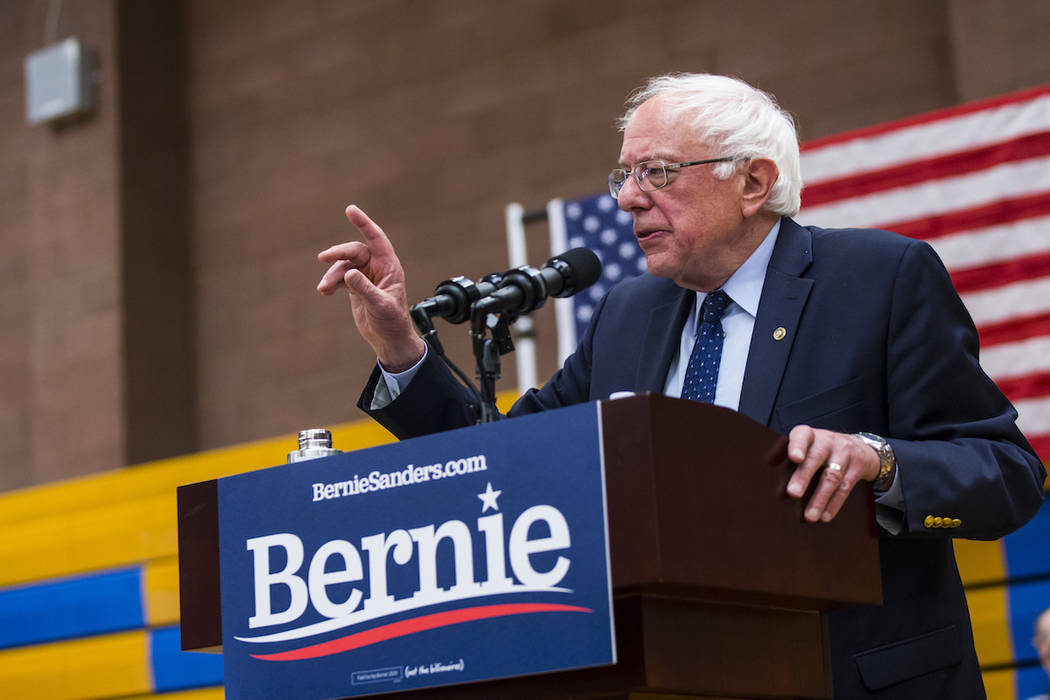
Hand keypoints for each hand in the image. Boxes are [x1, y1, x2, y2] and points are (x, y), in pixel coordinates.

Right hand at [317, 205, 425, 371]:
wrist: (389, 340)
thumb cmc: (392, 322)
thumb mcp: (380, 305)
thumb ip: (365, 288)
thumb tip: (349, 273)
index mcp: (389, 267)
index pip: (376, 239)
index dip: (364, 224)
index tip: (350, 210)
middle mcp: (377, 268)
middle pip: (354, 251)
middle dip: (338, 253)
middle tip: (322, 258)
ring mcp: (365, 276)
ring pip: (344, 266)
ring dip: (331, 275)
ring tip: (323, 289)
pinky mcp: (356, 286)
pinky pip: (340, 278)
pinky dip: (331, 283)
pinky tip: (324, 291)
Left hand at [785, 426, 880, 522]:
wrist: (860, 447)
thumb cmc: (823, 450)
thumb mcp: (808, 447)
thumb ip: (791, 459)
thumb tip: (770, 471)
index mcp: (811, 435)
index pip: (802, 436)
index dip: (798, 445)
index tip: (794, 458)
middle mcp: (828, 441)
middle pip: (816, 458)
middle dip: (804, 476)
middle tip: (793, 493)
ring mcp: (845, 453)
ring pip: (832, 477)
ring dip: (819, 499)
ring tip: (809, 516)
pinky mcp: (858, 467)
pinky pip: (845, 488)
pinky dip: (834, 504)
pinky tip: (824, 516)